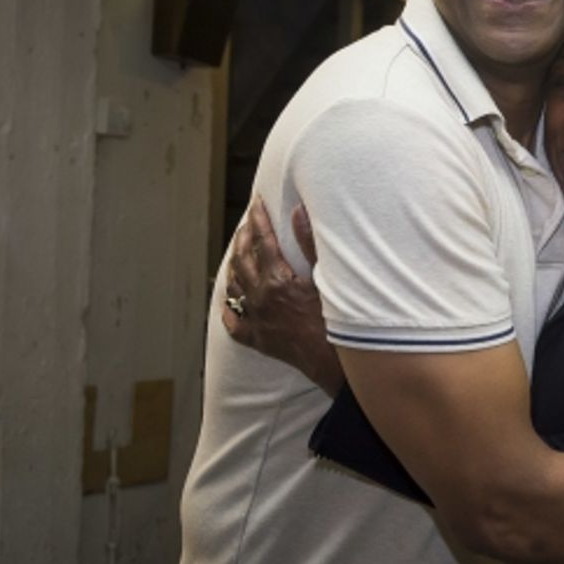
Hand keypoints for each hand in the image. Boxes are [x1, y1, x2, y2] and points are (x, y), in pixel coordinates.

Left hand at [222, 197, 343, 393]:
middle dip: (244, 236)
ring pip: (233, 285)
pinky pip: (233, 321)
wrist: (331, 360)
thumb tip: (297, 212)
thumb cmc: (334, 319)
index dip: (259, 219)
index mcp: (276, 279)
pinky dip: (229, 307)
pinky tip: (229, 300)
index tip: (256, 203)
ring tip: (239, 252)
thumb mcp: (325, 278)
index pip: (263, 240)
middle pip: (242, 258)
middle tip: (248, 223)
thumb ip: (309, 243)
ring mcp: (254, 318)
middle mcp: (259, 297)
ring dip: (234, 265)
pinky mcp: (255, 338)